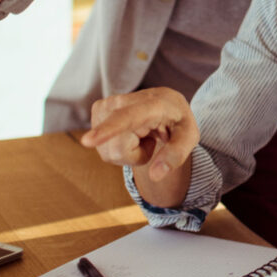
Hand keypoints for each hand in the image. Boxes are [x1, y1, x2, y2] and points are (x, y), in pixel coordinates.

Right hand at [82, 87, 198, 181]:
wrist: (166, 103)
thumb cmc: (178, 121)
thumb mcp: (189, 137)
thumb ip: (176, 155)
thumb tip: (155, 176)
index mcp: (153, 104)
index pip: (127, 118)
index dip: (107, 130)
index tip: (87, 141)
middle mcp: (125, 100)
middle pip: (117, 148)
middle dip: (135, 156)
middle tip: (151, 140)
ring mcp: (108, 104)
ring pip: (107, 150)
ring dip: (126, 152)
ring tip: (141, 136)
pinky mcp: (98, 109)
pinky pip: (102, 146)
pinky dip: (117, 147)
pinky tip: (129, 133)